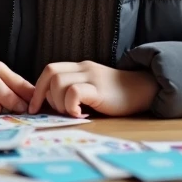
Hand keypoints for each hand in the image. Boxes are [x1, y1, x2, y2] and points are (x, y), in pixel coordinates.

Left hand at [29, 61, 158, 117]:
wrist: (145, 89)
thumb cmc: (118, 94)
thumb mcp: (93, 87)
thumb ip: (75, 90)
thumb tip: (52, 106)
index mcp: (80, 67)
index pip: (50, 70)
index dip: (38, 88)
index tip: (36, 107)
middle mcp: (83, 68)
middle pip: (50, 74)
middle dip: (45, 96)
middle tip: (57, 112)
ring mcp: (92, 77)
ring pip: (59, 82)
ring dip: (58, 102)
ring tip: (71, 113)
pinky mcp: (100, 90)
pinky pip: (74, 91)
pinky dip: (70, 105)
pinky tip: (80, 114)